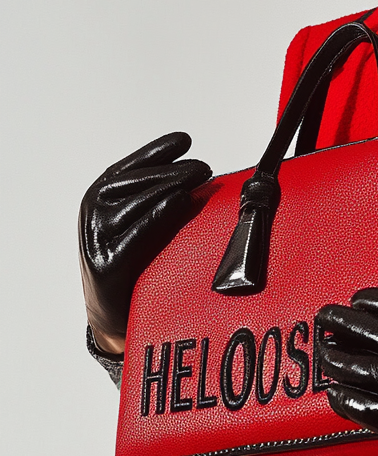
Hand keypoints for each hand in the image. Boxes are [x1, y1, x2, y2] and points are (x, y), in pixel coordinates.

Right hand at [79, 132, 210, 352]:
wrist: (115, 316)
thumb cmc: (136, 260)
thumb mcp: (139, 220)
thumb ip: (158, 195)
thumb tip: (201, 171)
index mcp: (100, 196)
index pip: (132, 166)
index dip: (158, 151)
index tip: (185, 140)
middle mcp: (94, 212)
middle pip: (140, 181)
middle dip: (175, 169)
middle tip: (205, 166)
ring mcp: (98, 237)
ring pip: (141, 200)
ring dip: (174, 184)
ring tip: (201, 175)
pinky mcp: (107, 263)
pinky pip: (138, 232)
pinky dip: (161, 213)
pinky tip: (181, 200)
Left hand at [317, 265, 377, 455]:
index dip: (365, 302)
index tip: (354, 301)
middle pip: (366, 332)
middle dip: (339, 323)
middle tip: (323, 318)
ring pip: (359, 369)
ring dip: (336, 358)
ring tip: (324, 351)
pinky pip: (367, 409)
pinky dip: (347, 399)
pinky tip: (336, 391)